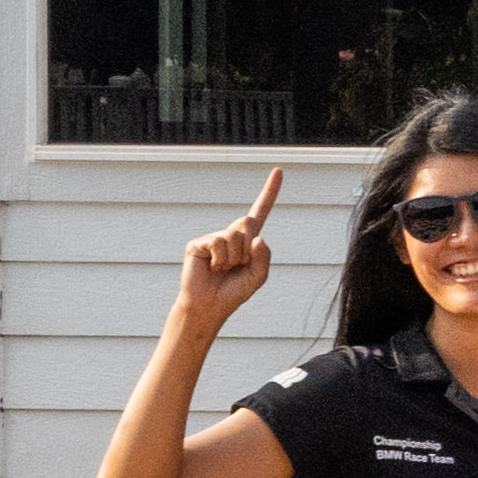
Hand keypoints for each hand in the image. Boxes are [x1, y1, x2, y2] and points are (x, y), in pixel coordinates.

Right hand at [170, 172, 283, 330]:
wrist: (210, 306)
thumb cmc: (234, 292)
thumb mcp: (258, 277)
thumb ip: (263, 257)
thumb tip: (256, 237)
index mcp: (248, 240)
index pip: (261, 211)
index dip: (270, 192)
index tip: (278, 170)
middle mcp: (231, 234)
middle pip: (248, 223)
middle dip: (248, 249)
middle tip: (236, 266)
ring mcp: (214, 237)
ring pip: (235, 235)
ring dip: (234, 257)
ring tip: (223, 269)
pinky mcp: (199, 243)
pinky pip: (219, 242)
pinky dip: (222, 258)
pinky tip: (213, 268)